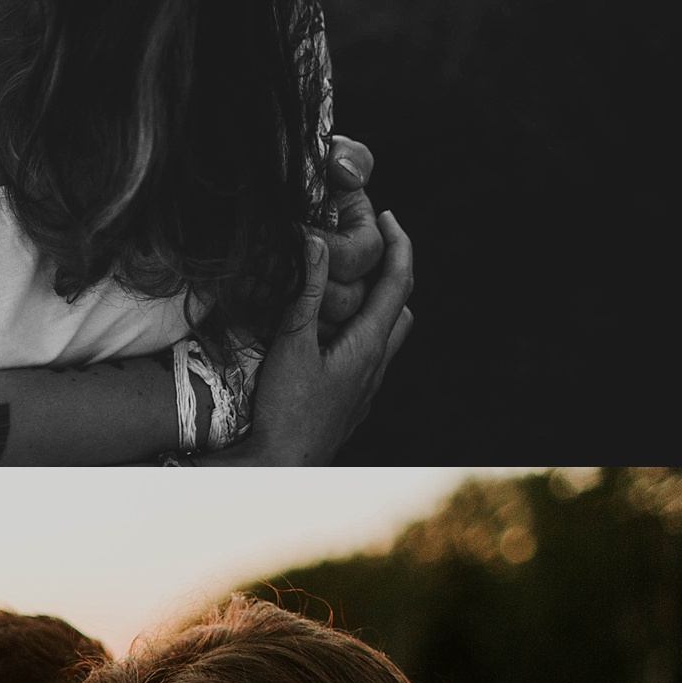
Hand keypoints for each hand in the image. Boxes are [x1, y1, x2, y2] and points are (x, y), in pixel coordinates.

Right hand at [250, 150, 412, 447]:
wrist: (280, 466)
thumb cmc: (286, 410)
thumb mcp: (291, 344)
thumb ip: (304, 291)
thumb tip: (316, 240)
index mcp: (369, 345)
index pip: (398, 283)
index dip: (399, 244)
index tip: (389, 216)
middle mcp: (376, 366)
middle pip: (400, 308)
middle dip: (393, 273)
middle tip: (372, 248)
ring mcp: (366, 388)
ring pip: (386, 336)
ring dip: (377, 305)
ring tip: (349, 286)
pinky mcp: (352, 402)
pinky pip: (369, 358)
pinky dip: (361, 332)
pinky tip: (331, 333)